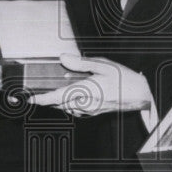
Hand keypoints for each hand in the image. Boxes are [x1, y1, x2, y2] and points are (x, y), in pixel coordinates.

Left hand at [28, 55, 152, 116]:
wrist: (141, 96)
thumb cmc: (125, 80)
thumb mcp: (104, 65)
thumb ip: (81, 63)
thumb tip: (64, 58)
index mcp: (86, 91)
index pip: (57, 97)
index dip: (42, 99)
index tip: (30, 99)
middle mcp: (85, 104)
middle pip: (59, 104)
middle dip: (48, 99)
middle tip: (38, 93)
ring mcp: (90, 110)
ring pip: (67, 108)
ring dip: (59, 101)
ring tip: (54, 93)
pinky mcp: (94, 112)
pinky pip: (76, 110)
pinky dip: (69, 103)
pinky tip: (73, 95)